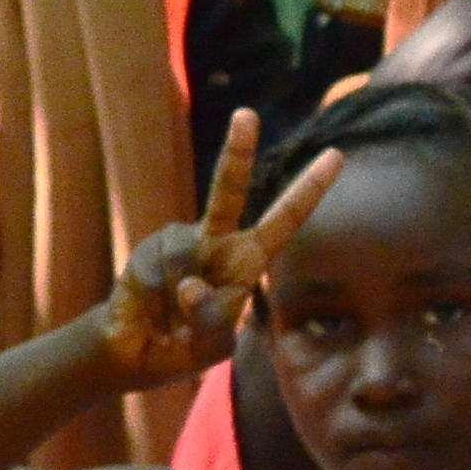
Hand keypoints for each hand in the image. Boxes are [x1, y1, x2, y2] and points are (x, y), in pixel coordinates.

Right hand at [100, 111, 342, 383]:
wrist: (134, 354)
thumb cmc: (183, 347)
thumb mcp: (212, 347)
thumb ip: (212, 320)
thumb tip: (190, 283)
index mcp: (245, 262)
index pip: (284, 222)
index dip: (309, 190)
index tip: (337, 156)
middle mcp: (214, 242)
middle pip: (227, 190)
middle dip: (237, 152)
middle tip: (247, 115)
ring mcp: (179, 242)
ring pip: (187, 251)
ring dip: (181, 295)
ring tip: (171, 316)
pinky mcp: (149, 250)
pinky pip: (159, 267)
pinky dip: (158, 295)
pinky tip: (152, 307)